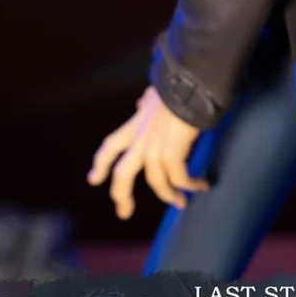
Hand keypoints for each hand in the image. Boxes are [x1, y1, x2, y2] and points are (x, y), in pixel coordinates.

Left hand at [87, 86, 207, 218]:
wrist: (188, 84)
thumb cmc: (176, 87)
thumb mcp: (155, 94)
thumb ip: (146, 102)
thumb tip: (140, 103)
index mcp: (135, 124)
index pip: (111, 146)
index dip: (101, 163)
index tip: (93, 179)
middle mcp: (140, 139)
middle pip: (123, 174)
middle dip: (121, 195)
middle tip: (124, 212)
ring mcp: (155, 147)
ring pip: (156, 182)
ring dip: (170, 196)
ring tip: (181, 202)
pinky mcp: (172, 152)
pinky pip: (179, 178)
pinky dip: (190, 185)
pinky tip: (201, 185)